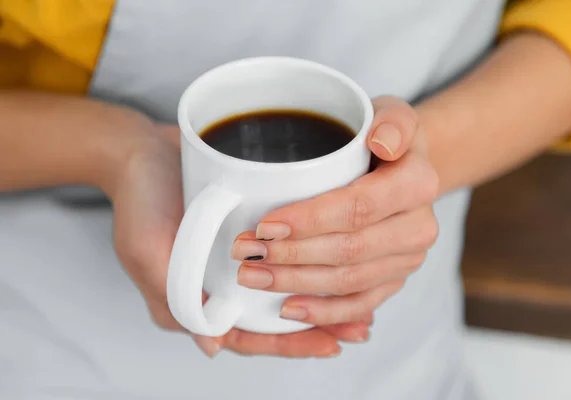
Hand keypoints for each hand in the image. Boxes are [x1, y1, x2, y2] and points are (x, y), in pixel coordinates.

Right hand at [109, 116, 370, 358]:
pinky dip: (310, 256)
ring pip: (283, 286)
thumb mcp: (146, 249)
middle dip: (316, 322)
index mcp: (195, 299)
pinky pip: (283, 251)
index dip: (288, 343)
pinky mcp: (246, 229)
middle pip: (271, 316)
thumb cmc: (138, 197)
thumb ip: (174, 297)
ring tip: (364, 295)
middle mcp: (219, 283)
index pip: (248, 335)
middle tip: (359, 326)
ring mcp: (234, 257)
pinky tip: (340, 252)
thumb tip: (212, 346)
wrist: (139, 148)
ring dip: (320, 292)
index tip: (331, 341)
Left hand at [233, 96, 438, 325]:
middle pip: (348, 250)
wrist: (406, 169)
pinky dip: (323, 312)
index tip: (265, 224)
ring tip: (251, 276)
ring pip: (348, 282)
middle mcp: (418, 228)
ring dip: (296, 283)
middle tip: (245, 252)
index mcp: (418, 184)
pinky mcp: (394, 280)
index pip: (357, 207)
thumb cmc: (385, 137)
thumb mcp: (392, 113)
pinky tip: (288, 308)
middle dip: (291, 255)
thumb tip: (381, 142)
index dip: (309, 220)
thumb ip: (393, 121)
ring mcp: (407, 260)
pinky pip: (359, 304)